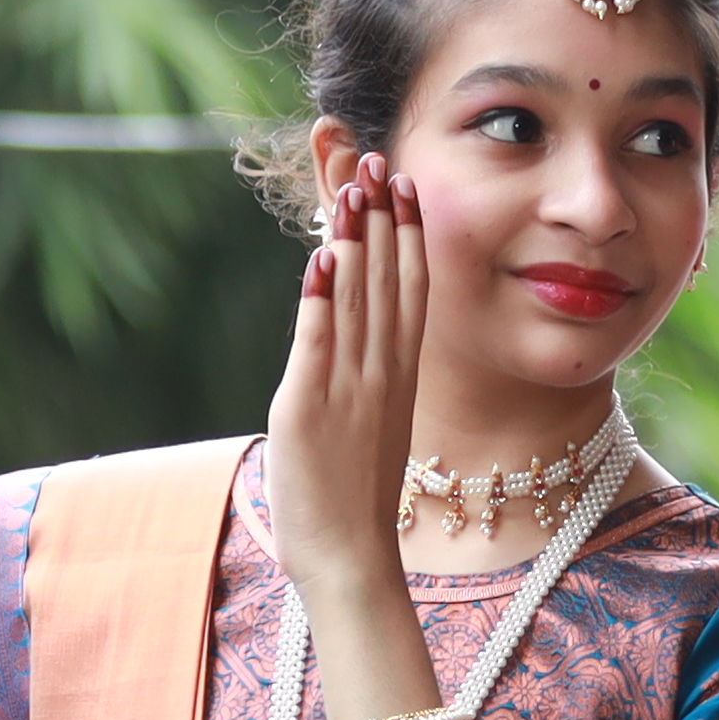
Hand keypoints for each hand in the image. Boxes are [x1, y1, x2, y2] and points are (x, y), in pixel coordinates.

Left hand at [258, 146, 430, 603]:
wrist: (350, 558)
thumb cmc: (355, 502)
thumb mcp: (369, 428)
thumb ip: (363, 380)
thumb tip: (348, 343)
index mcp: (398, 377)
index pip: (410, 291)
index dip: (408, 235)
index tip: (406, 188)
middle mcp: (379, 374)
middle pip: (386, 282)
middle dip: (382, 219)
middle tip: (379, 160)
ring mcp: (347, 389)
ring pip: (356, 300)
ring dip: (353, 240)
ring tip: (351, 188)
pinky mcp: (308, 408)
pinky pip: (318, 342)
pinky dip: (319, 298)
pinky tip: (320, 256)